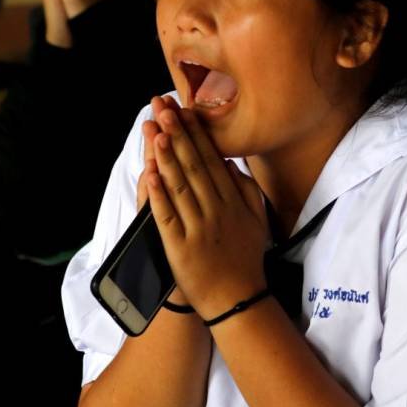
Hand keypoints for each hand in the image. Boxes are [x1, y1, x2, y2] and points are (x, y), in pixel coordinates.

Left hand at [145, 97, 269, 319]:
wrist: (237, 298)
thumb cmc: (245, 257)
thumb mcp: (256, 219)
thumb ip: (246, 189)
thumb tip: (230, 163)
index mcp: (234, 201)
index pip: (213, 160)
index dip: (197, 134)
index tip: (185, 109)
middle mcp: (217, 210)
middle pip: (195, 165)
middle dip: (179, 134)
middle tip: (165, 107)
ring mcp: (198, 227)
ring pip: (180, 185)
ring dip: (167, 155)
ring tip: (156, 130)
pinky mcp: (180, 246)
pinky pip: (167, 215)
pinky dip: (158, 193)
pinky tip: (150, 173)